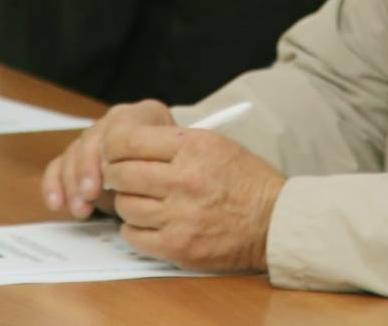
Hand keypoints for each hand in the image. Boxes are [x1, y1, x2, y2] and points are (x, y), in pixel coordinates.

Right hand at [42, 99, 175, 219]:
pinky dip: (54, 185)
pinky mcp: (77, 157)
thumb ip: (149, 170)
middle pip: (91, 139)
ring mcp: (95, 138)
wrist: (169, 173)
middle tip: (90, 195)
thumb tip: (122, 185)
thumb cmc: (172, 169)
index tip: (110, 174)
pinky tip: (57, 204)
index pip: (119, 126)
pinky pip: (58, 166)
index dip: (110, 151)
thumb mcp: (169, 167)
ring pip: (73, 153)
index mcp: (144, 115)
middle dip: (87, 170)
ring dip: (72, 184)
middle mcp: (116, 121)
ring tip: (81, 209)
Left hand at [104, 126, 285, 272]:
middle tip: (121, 178)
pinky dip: (135, 229)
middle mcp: (184, 179)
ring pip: (125, 206)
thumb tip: (126, 147)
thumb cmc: (246, 181)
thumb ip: (174, 142)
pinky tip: (150, 223)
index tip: (115, 152)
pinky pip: (133, 235)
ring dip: (128, 204)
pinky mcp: (177, 245)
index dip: (113, 147)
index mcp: (193, 147)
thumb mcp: (216, 144)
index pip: (128, 141)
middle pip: (120, 174)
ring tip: (143, 201)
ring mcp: (179, 215)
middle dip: (115, 175)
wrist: (274, 221)